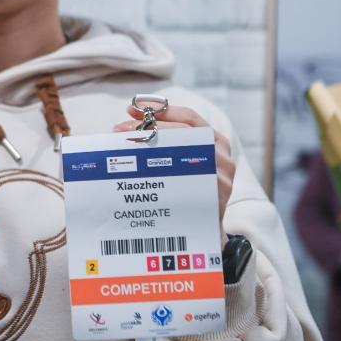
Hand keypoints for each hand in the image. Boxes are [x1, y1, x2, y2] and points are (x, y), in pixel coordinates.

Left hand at [113, 104, 234, 241]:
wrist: (203, 231)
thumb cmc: (186, 192)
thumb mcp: (184, 163)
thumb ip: (167, 145)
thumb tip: (123, 131)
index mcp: (216, 142)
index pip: (189, 118)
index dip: (160, 111)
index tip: (131, 109)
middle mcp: (221, 157)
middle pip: (183, 133)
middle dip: (147, 129)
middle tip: (119, 131)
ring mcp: (218, 179)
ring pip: (180, 155)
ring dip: (147, 149)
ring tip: (122, 149)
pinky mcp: (211, 200)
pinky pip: (180, 183)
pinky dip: (155, 177)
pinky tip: (135, 175)